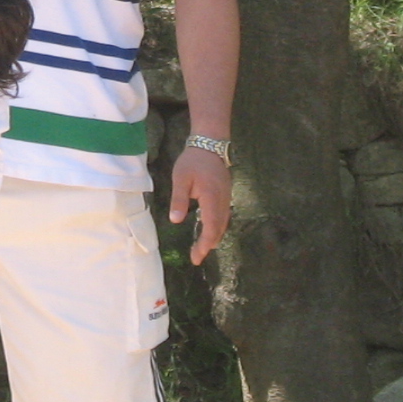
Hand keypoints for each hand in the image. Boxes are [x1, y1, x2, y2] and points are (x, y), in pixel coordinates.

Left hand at [171, 143, 231, 264]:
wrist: (210, 144)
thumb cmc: (193, 161)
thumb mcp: (181, 178)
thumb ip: (179, 199)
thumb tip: (175, 221)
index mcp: (212, 198)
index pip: (211, 227)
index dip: (205, 244)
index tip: (197, 256)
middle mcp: (223, 201)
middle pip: (219, 229)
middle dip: (208, 245)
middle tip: (196, 257)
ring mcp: (226, 198)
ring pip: (223, 223)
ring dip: (213, 237)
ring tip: (201, 248)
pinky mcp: (226, 195)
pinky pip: (223, 216)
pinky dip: (216, 227)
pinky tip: (208, 231)